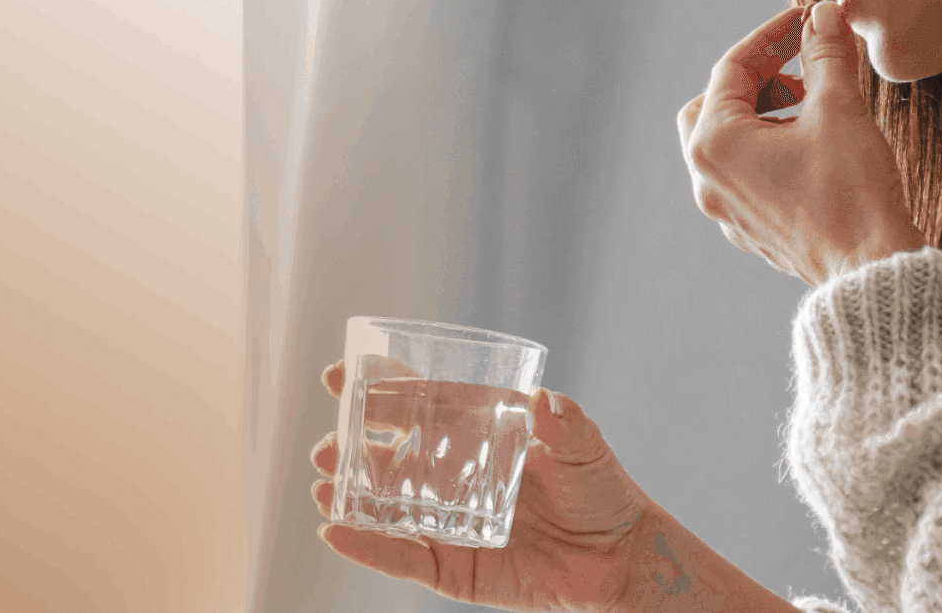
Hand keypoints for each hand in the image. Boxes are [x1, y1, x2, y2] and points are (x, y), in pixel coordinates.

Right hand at [311, 360, 650, 612]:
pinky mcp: (454, 566)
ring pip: (386, 507)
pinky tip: (336, 533)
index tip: (340, 375)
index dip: (382, 389)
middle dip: (351, 447)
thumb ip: (567, 424)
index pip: (422, 404)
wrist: (619, 558)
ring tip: (322, 485)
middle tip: (325, 444)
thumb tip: (547, 401)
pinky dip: (369, 548)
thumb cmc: (601, 492)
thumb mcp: (585, 448)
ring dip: (349, 496)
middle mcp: (456, 475)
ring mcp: (450, 521)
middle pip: (391, 455)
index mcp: (479, 435)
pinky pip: (404, 557)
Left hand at [676, 0, 926, 286]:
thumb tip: (823, 17)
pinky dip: (769, 148)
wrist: (872, 271)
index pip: (731, 68)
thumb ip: (825, 54)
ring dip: (763, 113)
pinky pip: (746, 175)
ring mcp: (727, 210)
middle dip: (755, 79)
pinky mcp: (752, 230)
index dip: (772, 36)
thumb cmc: (852, 193)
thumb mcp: (839, 108)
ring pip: (727, 142)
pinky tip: (813, 145)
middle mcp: (709, 180)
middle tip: (799, 68)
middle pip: (712, 105)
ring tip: (814, 106)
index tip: (806, 22)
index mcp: (716, 145)